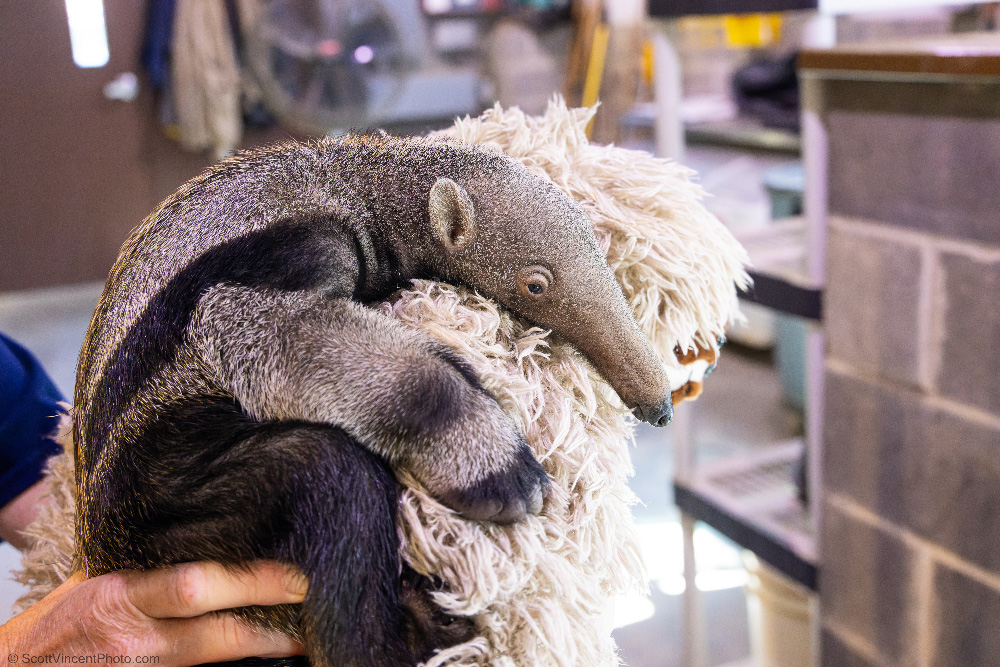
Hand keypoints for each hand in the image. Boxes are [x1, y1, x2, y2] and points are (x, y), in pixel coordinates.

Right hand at [0, 560, 306, 665]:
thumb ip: (147, 559)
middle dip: (272, 632)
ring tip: (300, 638)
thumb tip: (207, 533)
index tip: (295, 577)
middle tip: (314, 616)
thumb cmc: (61, 620)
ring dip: (259, 653)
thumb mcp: (97, 577)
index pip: (195, 586)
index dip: (250, 584)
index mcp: (123, 596)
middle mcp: (138, 642)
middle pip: (219, 638)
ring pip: (215, 665)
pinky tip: (261, 658)